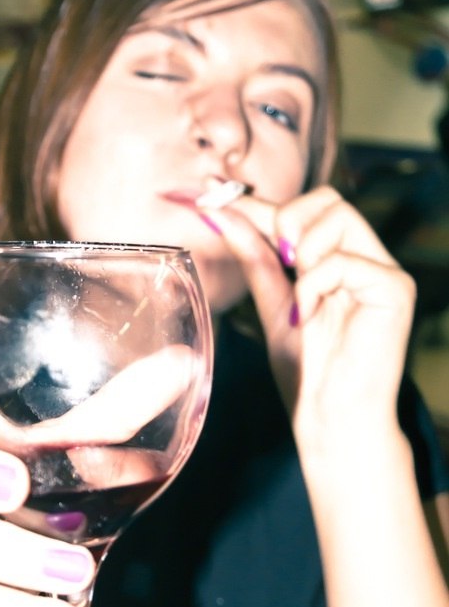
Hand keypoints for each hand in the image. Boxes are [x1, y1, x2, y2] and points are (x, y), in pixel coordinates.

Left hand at [213, 186, 416, 444]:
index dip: (257, 201)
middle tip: (279, 262)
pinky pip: (343, 259)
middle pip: (327, 199)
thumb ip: (256, 259)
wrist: (330, 418)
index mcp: (337, 262)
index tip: (210, 187)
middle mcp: (365, 260)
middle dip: (288, 219)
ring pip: (338, 216)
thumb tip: (220, 214)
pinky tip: (308, 316)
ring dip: (303, 253)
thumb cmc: (307, 374)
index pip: (302, 213)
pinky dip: (314, 286)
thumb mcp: (272, 306)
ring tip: (299, 299)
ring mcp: (383, 272)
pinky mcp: (395, 289)